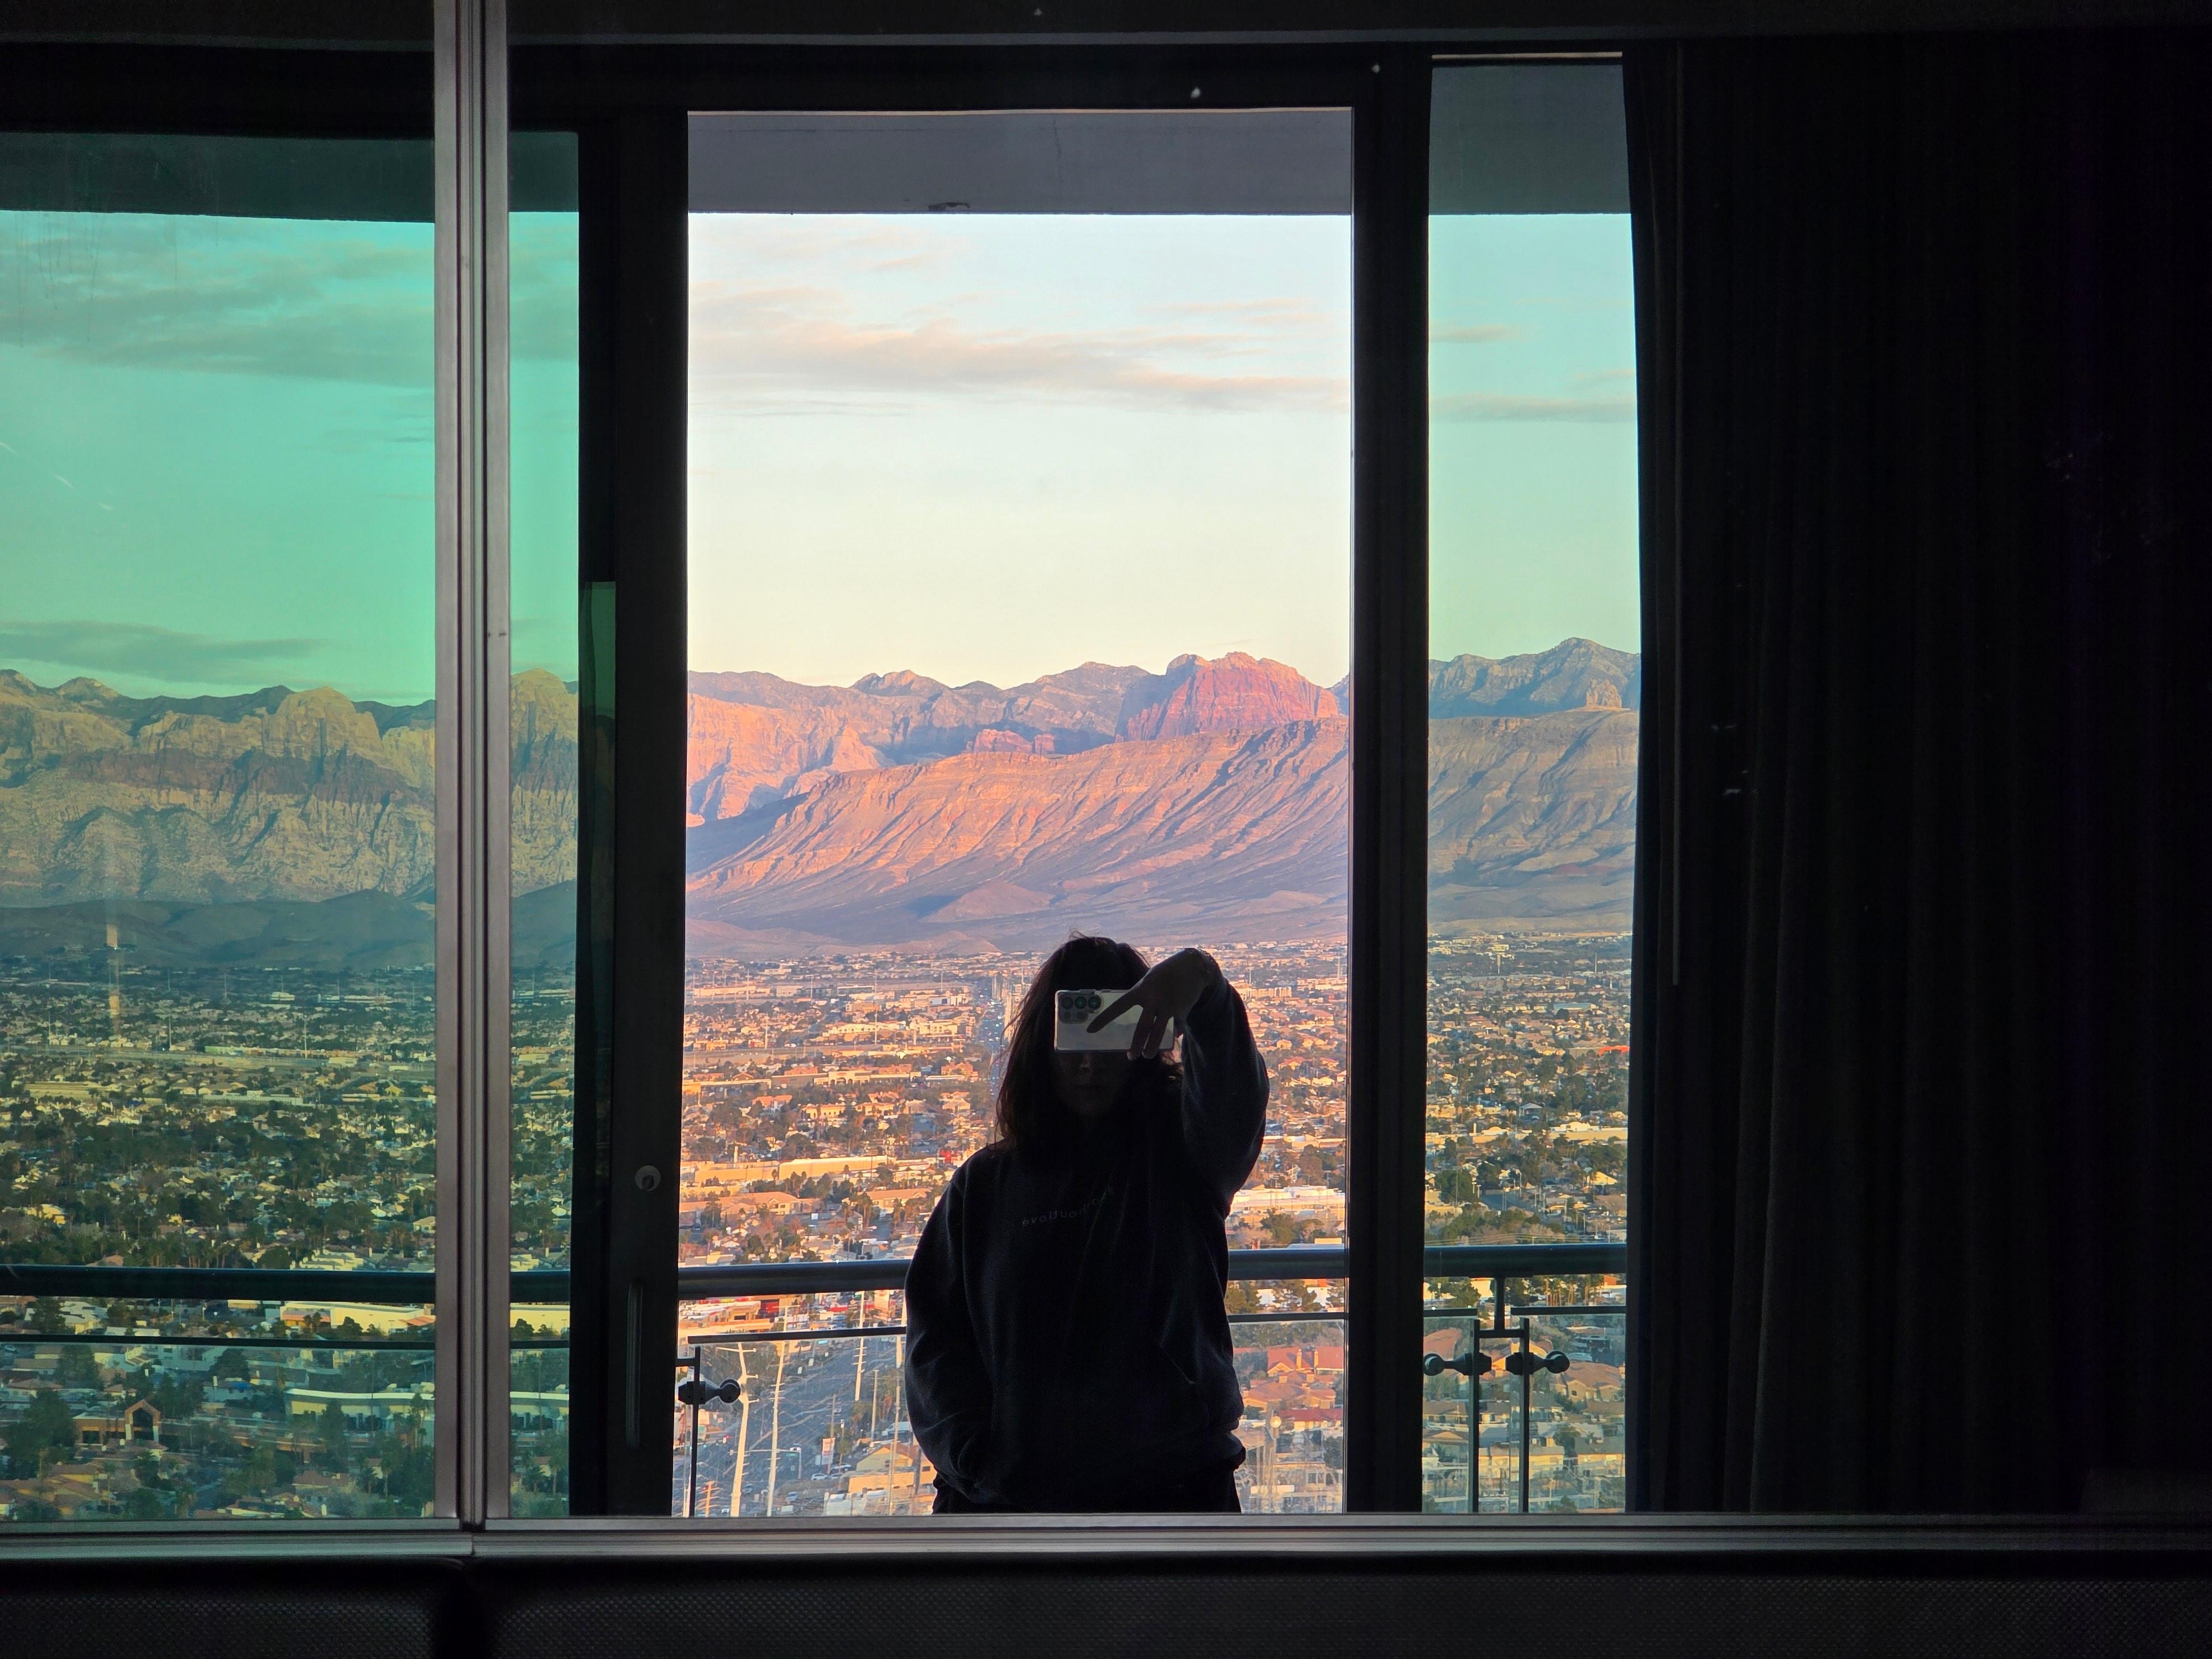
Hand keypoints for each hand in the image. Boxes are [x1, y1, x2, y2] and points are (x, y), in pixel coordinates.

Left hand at [1089, 948, 1222, 1058]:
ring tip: (1147, 1055)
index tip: (1091, 1030)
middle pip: (1142, 1028)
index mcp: (1140, 990)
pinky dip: (1176, 1032)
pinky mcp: (1182, 1010)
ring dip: (1152, 1046)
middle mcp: (1153, 999)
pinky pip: (1177, 1026)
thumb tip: (1144, 1015)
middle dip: (1136, 1044)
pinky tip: (1175, 1037)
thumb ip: (1145, 998)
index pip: (1118, 1007)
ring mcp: (1168, 1006)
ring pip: (1158, 1032)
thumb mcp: (1150, 979)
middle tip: (1131, 1056)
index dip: (1104, 1019)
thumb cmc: (1167, 971)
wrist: (1192, 965)